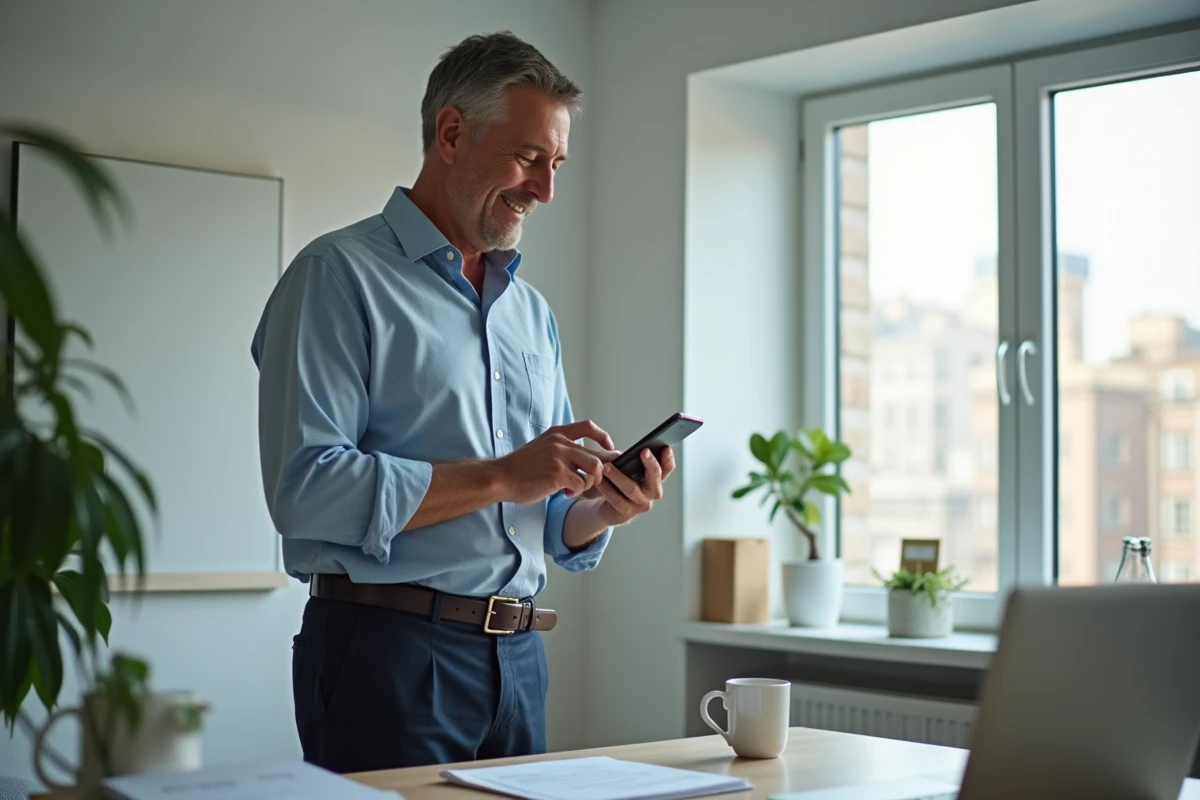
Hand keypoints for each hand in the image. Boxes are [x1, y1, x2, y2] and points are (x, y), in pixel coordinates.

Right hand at [494, 420, 615, 504]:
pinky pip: (580, 484)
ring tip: (575, 487)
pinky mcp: (557, 474)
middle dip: (598, 474)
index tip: (608, 448)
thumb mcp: (543, 449)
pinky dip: (575, 492)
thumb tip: (590, 460)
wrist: (501, 477)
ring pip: (593, 471)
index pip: (588, 427)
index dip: (603, 437)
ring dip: (589, 483)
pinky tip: (564, 492)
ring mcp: (559, 458)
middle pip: (596, 457)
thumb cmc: (521, 468)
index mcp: (557, 434)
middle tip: (588, 482)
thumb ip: (564, 451)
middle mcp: (560, 443)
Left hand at [592, 446, 675, 525]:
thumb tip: (630, 452)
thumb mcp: (628, 469)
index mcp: (655, 479)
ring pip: (632, 489)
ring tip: (606, 467)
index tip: (666, 447)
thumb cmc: (620, 483)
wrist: (609, 508)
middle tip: (644, 451)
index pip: (667, 468)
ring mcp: (642, 504)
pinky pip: (617, 499)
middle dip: (650, 464)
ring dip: (618, 476)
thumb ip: (633, 461)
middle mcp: (653, 492)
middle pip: (655, 477)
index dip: (668, 458)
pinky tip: (599, 481)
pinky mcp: (627, 512)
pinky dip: (607, 489)